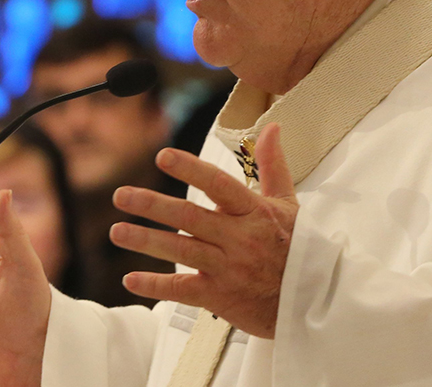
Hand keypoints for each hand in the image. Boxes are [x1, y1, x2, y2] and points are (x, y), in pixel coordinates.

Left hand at [109, 123, 297, 337]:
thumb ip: (273, 165)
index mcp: (253, 212)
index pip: (218, 184)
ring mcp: (228, 268)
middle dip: (153, 205)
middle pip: (190, 217)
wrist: (314, 302)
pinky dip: (156, 286)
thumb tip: (271, 127)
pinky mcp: (220, 296)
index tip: (162, 156)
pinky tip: (130, 279)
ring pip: (182, 251)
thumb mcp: (288, 204)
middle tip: (121, 195)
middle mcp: (238, 238)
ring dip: (146, 241)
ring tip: (117, 232)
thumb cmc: (298, 249)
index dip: (190, 169)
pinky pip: (183, 290)